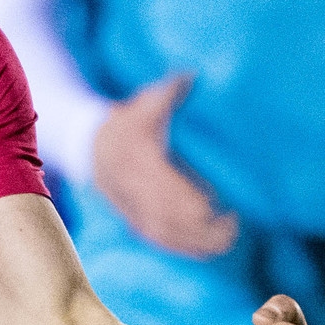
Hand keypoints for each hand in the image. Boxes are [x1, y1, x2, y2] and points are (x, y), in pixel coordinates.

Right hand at [92, 75, 237, 258]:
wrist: (91, 145)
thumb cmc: (129, 121)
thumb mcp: (145, 102)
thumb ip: (170, 90)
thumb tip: (194, 74)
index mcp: (138, 158)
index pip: (165, 187)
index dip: (192, 201)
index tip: (221, 204)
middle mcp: (132, 186)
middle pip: (167, 215)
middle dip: (201, 226)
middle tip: (234, 226)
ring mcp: (130, 205)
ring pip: (163, 232)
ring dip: (195, 242)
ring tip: (227, 241)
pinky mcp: (133, 218)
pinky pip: (157, 239)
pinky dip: (181, 248)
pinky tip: (205, 250)